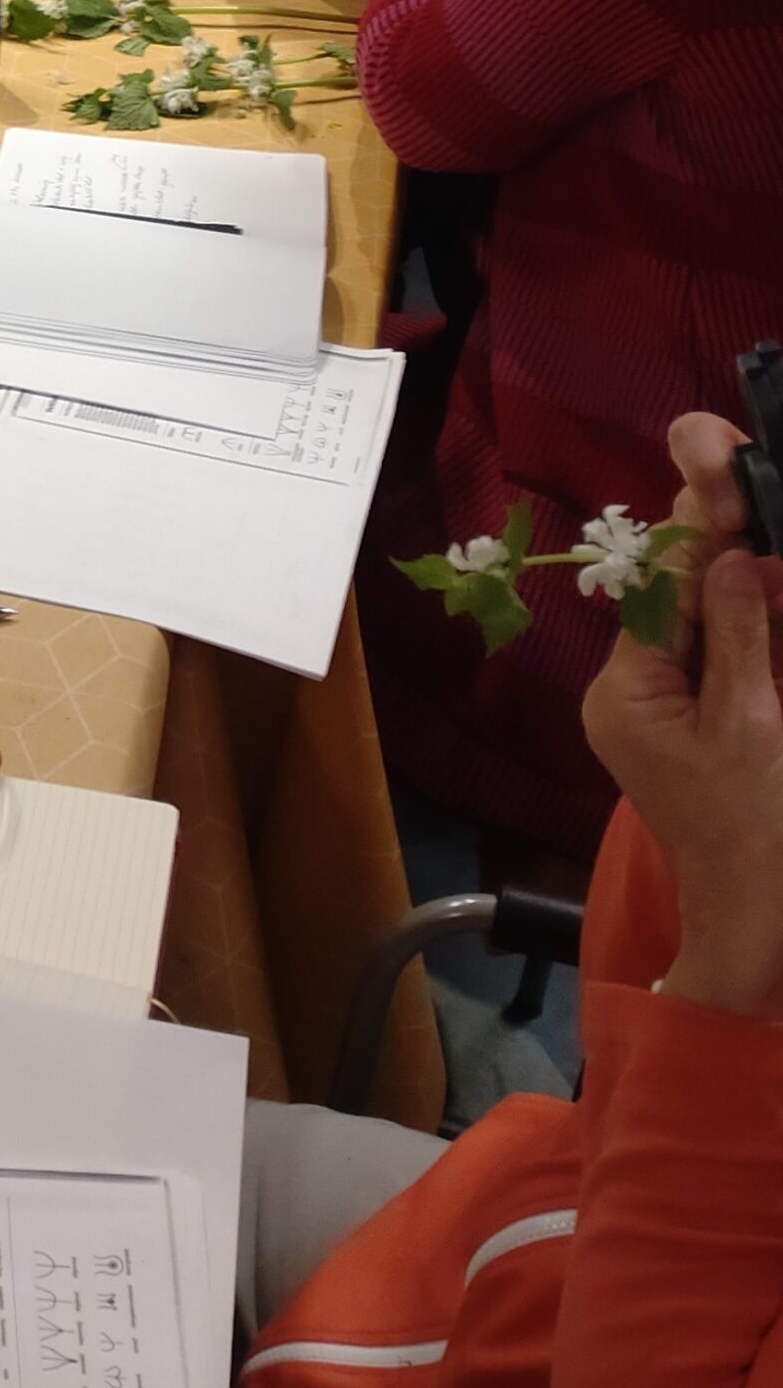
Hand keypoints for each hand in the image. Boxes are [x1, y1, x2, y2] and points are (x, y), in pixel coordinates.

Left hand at [583, 415, 782, 1019]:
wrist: (758, 921)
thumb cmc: (758, 826)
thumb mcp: (757, 724)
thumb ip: (740, 637)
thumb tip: (726, 557)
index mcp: (625, 694)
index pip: (660, 593)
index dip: (696, 533)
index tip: (718, 466)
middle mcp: (626, 697)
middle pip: (676, 605)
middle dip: (718, 554)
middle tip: (739, 477)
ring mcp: (654, 715)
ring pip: (699, 630)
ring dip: (736, 590)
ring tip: (752, 517)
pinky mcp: (690, 730)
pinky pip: (714, 664)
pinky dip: (745, 634)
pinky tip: (762, 590)